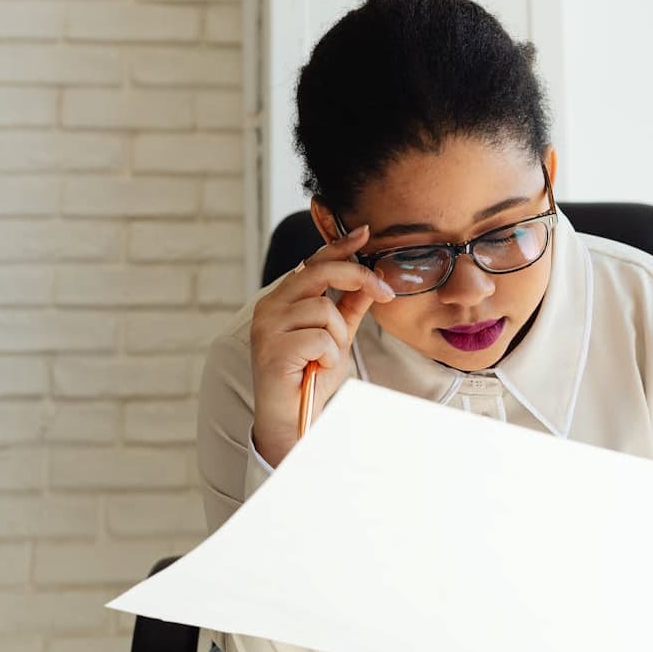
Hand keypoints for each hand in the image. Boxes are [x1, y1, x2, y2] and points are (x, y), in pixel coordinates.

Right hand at [249, 225, 393, 466]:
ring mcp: (267, 326)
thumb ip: (350, 306)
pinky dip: (329, 356)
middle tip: (385, 291)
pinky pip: (320, 338)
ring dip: (337, 337)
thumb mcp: (337, 335)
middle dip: (358, 277)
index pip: (313, 262)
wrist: (292, 418)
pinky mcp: (272, 348)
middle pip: (319, 272)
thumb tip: (371, 279)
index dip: (339, 246)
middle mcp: (270, 306)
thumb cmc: (310, 376)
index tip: (365, 232)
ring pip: (324, 310)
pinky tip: (316, 368)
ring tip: (325, 357)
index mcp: (283, 299)